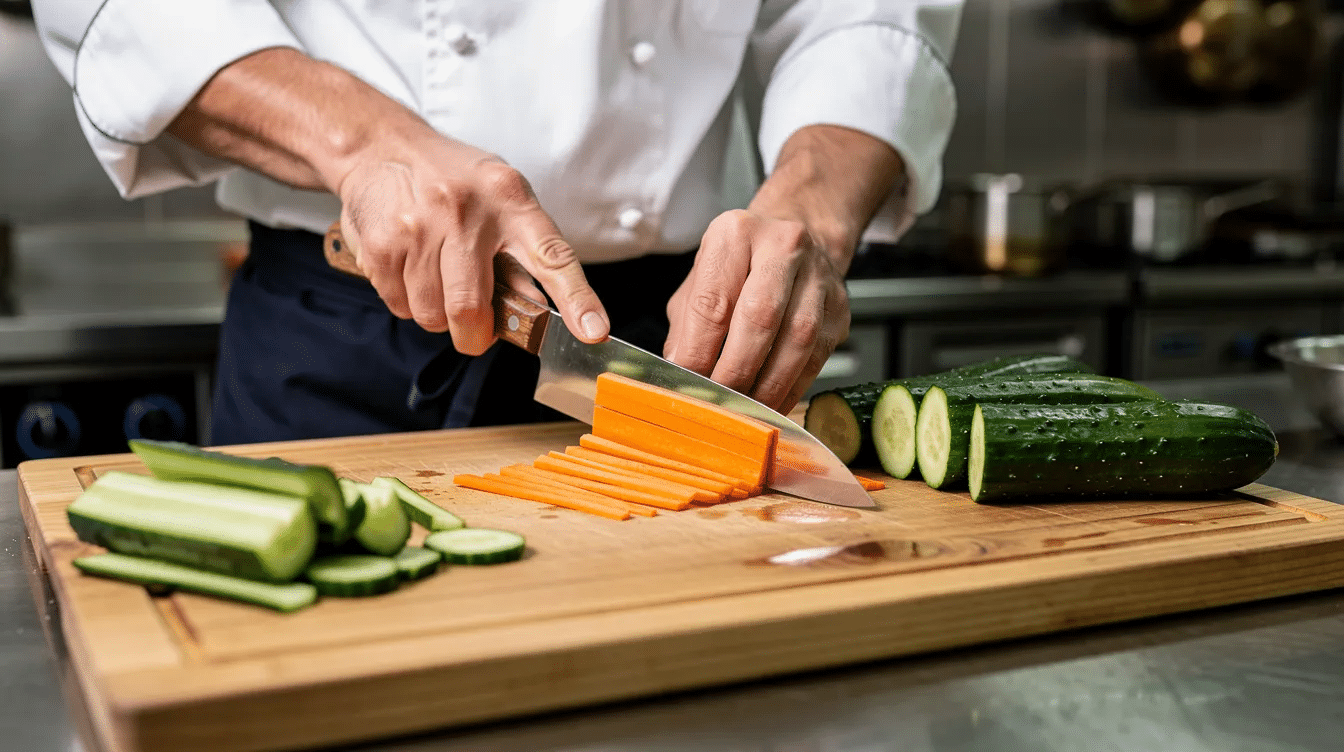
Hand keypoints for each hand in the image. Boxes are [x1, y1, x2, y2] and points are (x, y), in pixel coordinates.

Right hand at [334, 131, 609, 354]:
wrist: (381, 147)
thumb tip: (538, 312)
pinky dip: (410, 302)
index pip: (552, 257)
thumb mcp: (502, 199)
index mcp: (510, 201)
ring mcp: (419, 229)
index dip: (576, 299)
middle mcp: (465, 214)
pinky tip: (413, 268)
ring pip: (432, 316)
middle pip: (471, 309)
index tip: (594, 332)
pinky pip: (401, 306)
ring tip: (439, 277)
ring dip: (439, 315)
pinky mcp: (382, 246)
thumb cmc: (455, 181)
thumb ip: (523, 254)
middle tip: (476, 329)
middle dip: (474, 335)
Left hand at [664, 209, 850, 412]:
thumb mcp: (701, 282)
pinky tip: (771, 403)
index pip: (714, 301)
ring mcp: (818, 275)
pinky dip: (792, 387)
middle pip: (760, 317)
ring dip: (768, 384)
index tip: (689, 381)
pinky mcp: (839, 307)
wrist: (795, 242)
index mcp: (736, 235)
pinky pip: (817, 356)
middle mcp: (783, 246)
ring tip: (745, 410)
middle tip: (719, 401)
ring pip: (796, 339)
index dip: (699, 350)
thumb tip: (680, 374)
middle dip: (736, 370)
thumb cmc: (740, 266)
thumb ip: (687, 326)